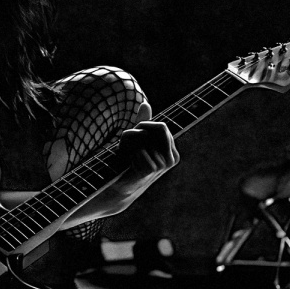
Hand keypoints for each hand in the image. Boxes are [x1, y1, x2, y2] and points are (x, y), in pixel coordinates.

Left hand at [60, 103, 177, 226]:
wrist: (117, 185)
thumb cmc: (127, 162)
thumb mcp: (135, 139)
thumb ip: (143, 122)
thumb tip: (145, 103)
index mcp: (172, 151)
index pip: (162, 127)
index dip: (145, 127)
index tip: (135, 136)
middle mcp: (171, 158)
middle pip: (158, 128)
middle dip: (140, 131)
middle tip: (130, 145)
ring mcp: (163, 164)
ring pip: (145, 137)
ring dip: (131, 143)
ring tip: (128, 157)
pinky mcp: (152, 169)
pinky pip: (141, 148)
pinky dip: (130, 152)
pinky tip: (129, 164)